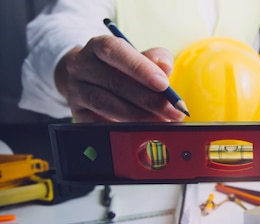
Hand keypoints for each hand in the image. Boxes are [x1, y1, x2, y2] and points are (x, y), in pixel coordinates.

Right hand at [54, 36, 184, 121]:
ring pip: (106, 104)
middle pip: (115, 83)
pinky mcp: (77, 112)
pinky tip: (140, 130)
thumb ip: (155, 58)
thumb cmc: (119, 66)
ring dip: (137, 116)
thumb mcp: (137, 56)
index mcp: (98, 46)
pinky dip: (121, 127)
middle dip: (148, 100)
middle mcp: (82, 66)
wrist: (85, 77)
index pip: (115, 52)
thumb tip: (165, 68)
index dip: (140, 68)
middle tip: (172, 111)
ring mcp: (76, 90)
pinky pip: (98, 123)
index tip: (163, 85)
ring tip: (160, 121)